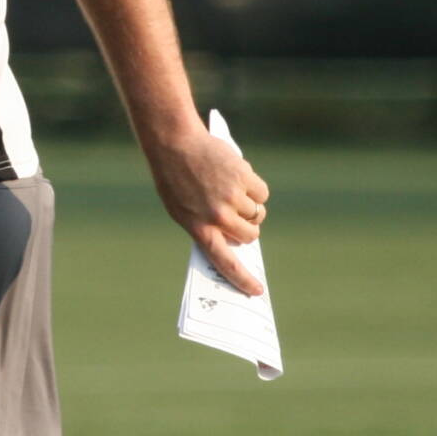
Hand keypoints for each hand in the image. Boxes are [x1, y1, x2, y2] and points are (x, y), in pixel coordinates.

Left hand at [150, 124, 270, 295]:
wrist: (174, 145)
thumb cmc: (175, 180)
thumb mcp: (183, 211)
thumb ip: (207, 227)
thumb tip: (236, 240)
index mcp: (199, 229)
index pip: (225, 262)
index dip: (243, 279)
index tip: (257, 291)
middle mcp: (217, 216)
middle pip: (250, 235)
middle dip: (248, 229)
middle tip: (237, 216)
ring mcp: (232, 197)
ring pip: (258, 214)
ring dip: (251, 207)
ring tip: (232, 191)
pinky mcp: (243, 178)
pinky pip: (262, 194)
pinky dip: (256, 189)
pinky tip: (240, 178)